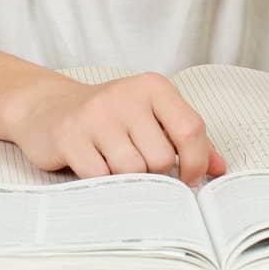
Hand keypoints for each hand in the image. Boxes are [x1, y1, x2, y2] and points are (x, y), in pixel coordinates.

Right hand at [2, 72, 228, 185]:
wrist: (49, 109)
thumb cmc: (109, 118)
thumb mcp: (151, 117)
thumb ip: (187, 140)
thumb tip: (219, 168)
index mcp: (153, 86)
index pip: (190, 129)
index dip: (195, 162)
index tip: (188, 179)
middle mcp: (125, 94)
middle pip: (160, 158)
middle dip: (154, 174)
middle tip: (138, 168)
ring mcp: (95, 114)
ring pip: (132, 171)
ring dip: (127, 180)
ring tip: (114, 165)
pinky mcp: (70, 136)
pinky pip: (101, 178)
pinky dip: (103, 183)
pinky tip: (95, 168)